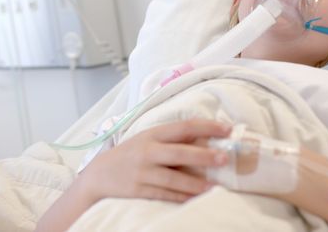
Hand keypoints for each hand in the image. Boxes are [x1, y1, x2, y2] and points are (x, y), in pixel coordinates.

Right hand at [78, 119, 231, 203]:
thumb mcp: (148, 139)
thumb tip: (206, 138)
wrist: (99, 175)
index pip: (184, 127)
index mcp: (153, 134)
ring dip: (195, 183)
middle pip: (179, 153)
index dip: (207, 127)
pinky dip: (180, 197)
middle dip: (203, 155)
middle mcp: (147, 151)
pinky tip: (195, 199)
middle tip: (225, 158)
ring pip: (173, 178)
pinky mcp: (138, 190)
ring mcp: (142, 172)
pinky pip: (163, 194)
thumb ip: (172, 138)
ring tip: (214, 187)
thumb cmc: (131, 154)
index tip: (228, 129)